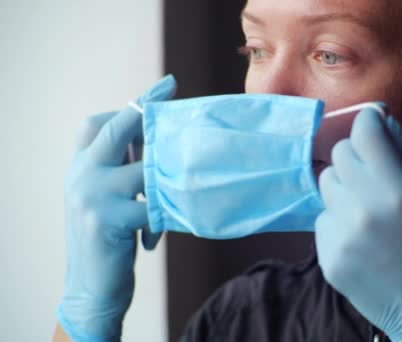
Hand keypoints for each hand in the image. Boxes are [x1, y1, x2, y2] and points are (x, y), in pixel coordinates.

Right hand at [56, 75, 175, 340]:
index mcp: (79, 166)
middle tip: (171, 87)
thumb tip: (160, 138)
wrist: (90, 287)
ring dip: (168, 177)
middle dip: (145, 109)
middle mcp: (81, 174)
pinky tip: (165, 229)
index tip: (163, 87)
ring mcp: (91, 195)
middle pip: (115, 131)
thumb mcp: (105, 197)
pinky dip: (166, 214)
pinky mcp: (107, 219)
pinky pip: (152, 205)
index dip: (131, 104)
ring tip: (187, 182)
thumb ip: (119, 169)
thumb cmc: (107, 238)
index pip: (99, 123)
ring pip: (144, 169)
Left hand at [315, 109, 401, 340]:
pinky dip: (339, 220)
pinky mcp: (327, 257)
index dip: (369, 123)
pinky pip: (323, 218)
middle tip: (377, 176)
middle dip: (358, 156)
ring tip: (370, 210)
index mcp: (401, 191)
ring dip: (346, 187)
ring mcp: (342, 235)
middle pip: (340, 154)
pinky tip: (363, 239)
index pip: (364, 132)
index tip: (374, 127)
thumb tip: (382, 121)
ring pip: (327, 183)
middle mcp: (365, 209)